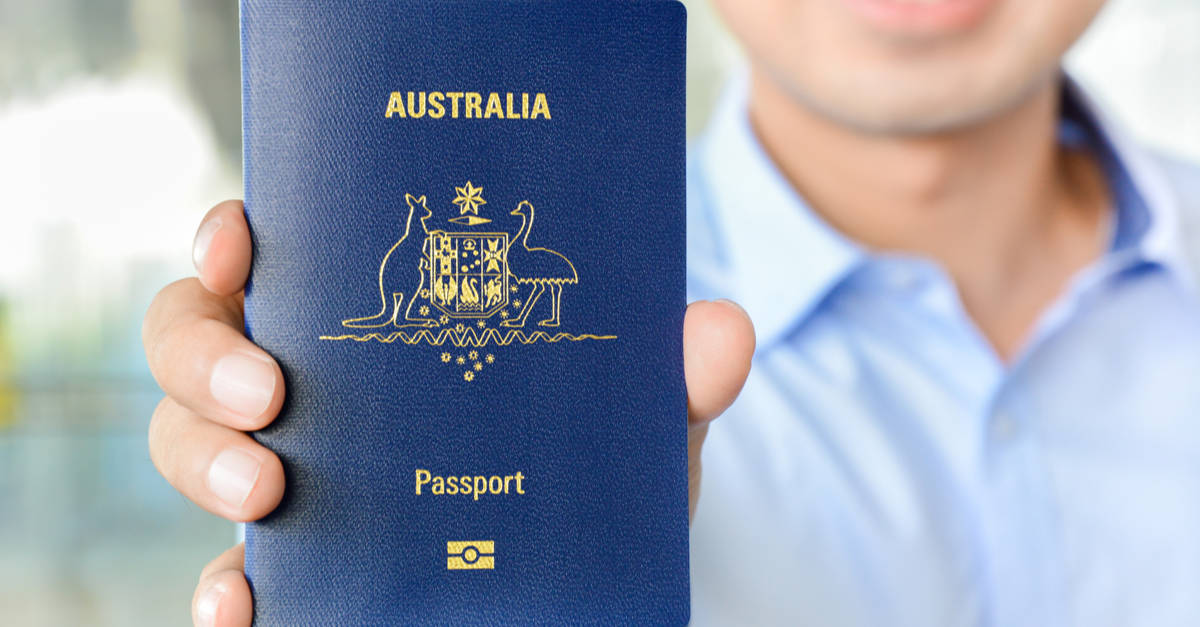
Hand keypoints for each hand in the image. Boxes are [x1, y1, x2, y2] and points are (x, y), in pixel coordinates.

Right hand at [143, 201, 754, 626]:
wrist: (583, 579)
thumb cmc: (591, 475)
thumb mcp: (634, 424)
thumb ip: (671, 381)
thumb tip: (719, 330)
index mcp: (376, 325)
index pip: (270, 259)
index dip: (231, 239)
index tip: (241, 243)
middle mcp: (313, 392)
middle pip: (197, 344)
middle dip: (203, 355)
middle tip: (268, 391)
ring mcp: (291, 478)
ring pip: (188, 447)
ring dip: (204, 463)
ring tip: (267, 495)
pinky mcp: (296, 571)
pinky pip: (223, 575)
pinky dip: (219, 592)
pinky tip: (245, 606)